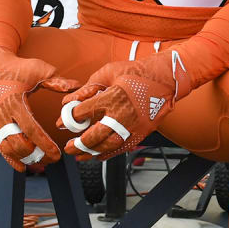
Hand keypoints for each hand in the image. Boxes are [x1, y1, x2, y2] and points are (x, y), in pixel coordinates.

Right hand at [0, 48, 80, 170]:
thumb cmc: (16, 68)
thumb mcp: (37, 70)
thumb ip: (56, 81)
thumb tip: (76, 86)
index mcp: (14, 102)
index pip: (30, 129)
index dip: (44, 144)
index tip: (56, 153)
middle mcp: (0, 116)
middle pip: (18, 144)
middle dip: (37, 155)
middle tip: (54, 159)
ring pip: (8, 149)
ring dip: (25, 159)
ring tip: (42, 162)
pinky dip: (11, 159)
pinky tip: (23, 167)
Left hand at [58, 50, 192, 160]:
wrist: (165, 79)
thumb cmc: (137, 73)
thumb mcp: (109, 72)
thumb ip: (88, 87)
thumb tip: (70, 101)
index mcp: (112, 97)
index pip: (84, 112)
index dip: (69, 118)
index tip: (62, 122)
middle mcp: (122, 115)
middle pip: (94, 135)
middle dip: (78, 144)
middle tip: (68, 146)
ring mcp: (133, 126)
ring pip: (108, 146)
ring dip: (91, 152)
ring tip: (80, 154)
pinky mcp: (141, 132)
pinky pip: (122, 148)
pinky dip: (108, 154)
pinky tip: (98, 155)